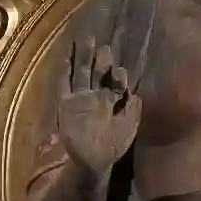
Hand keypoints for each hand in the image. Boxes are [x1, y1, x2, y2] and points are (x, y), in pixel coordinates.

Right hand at [57, 37, 140, 177]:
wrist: (90, 161)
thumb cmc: (112, 146)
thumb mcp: (129, 127)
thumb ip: (133, 109)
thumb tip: (136, 93)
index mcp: (111, 102)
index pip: (115, 83)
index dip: (118, 75)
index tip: (120, 71)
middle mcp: (95, 97)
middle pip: (98, 73)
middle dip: (101, 59)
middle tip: (104, 46)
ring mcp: (80, 99)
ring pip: (81, 73)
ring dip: (83, 58)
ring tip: (85, 39)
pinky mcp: (66, 104)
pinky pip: (64, 85)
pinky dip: (65, 72)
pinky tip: (66, 58)